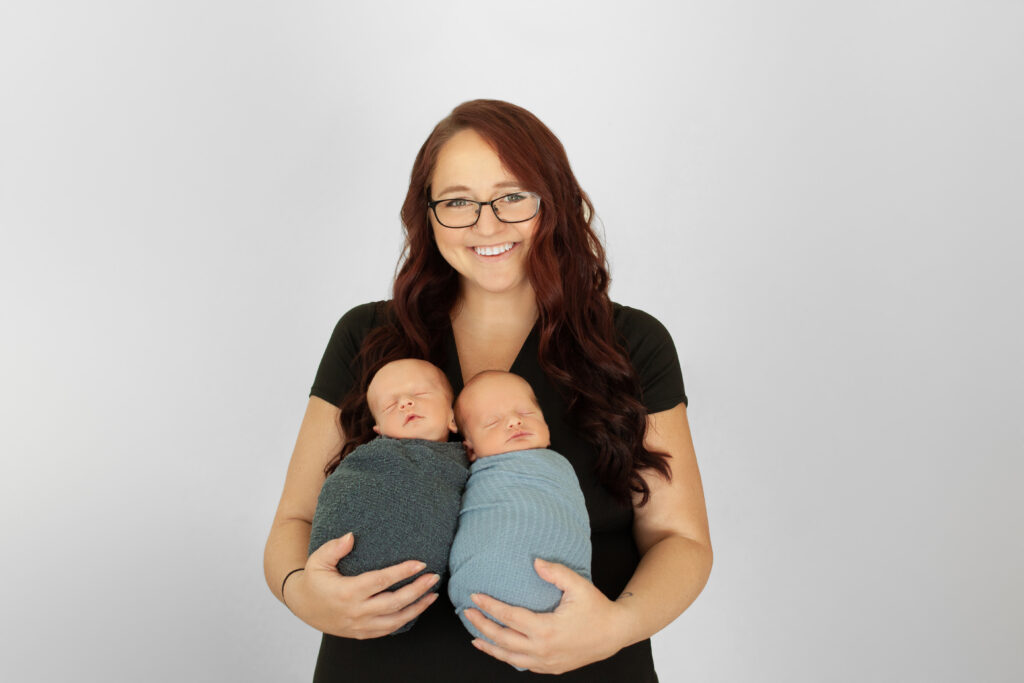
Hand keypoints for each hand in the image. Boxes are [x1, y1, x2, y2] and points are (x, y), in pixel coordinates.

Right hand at [286, 532, 440, 638]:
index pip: (380, 582)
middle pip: (394, 603)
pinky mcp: (362, 633)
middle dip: (417, 590)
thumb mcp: (318, 560)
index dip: (402, 572)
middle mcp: (355, 611)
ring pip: (395, 621)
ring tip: (433, 594)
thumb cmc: (314, 579)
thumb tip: (352, 536)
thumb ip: (334, 547)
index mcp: (346, 592)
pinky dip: (406, 620)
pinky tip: (418, 608)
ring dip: (417, 608)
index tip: (420, 563)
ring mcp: (359, 625)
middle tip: (434, 576)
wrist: (303, 606)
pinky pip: (388, 630)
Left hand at [463, 558, 630, 673]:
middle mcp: (542, 649)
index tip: (475, 597)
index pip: (509, 617)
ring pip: (509, 657)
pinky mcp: (550, 668)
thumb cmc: (596, 608)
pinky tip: (499, 649)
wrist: (614, 633)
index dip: (490, 607)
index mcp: (546, 629)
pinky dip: (507, 657)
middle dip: (482, 626)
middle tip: (467, 613)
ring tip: (474, 637)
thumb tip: (534, 561)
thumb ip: (555, 572)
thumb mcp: (578, 585)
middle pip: (503, 640)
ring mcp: (546, 662)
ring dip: (490, 647)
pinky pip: (522, 665)